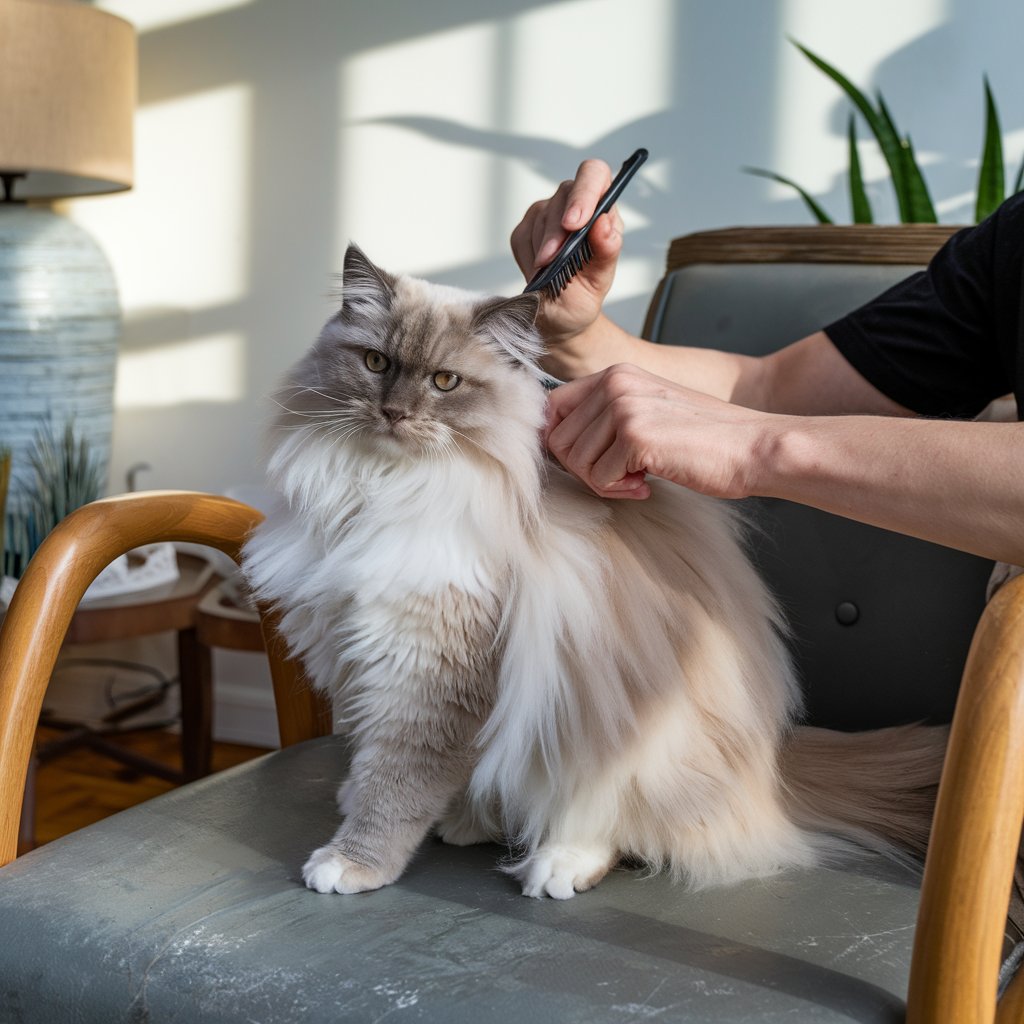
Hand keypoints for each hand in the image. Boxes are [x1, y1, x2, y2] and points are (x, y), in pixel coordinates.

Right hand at [510, 159, 623, 347]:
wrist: (560, 316)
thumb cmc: (584, 295)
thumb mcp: (600, 280)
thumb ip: (606, 250)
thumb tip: (604, 223)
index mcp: (601, 208)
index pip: (594, 175)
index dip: (585, 192)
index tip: (576, 223)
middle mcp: (574, 204)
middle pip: (564, 195)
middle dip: (558, 231)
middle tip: (552, 259)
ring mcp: (547, 214)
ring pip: (541, 217)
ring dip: (543, 249)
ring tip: (548, 273)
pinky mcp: (525, 229)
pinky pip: (521, 236)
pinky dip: (527, 258)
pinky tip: (537, 272)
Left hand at [545, 364, 776, 500]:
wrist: (754, 448)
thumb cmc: (705, 440)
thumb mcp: (649, 412)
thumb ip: (606, 418)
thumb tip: (557, 444)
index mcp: (615, 373)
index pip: (552, 407)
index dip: (561, 444)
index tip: (588, 464)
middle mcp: (614, 382)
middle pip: (558, 440)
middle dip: (584, 470)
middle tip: (622, 479)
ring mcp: (623, 407)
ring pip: (576, 462)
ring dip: (604, 483)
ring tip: (638, 482)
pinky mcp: (635, 435)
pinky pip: (599, 479)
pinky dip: (620, 492)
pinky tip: (648, 485)